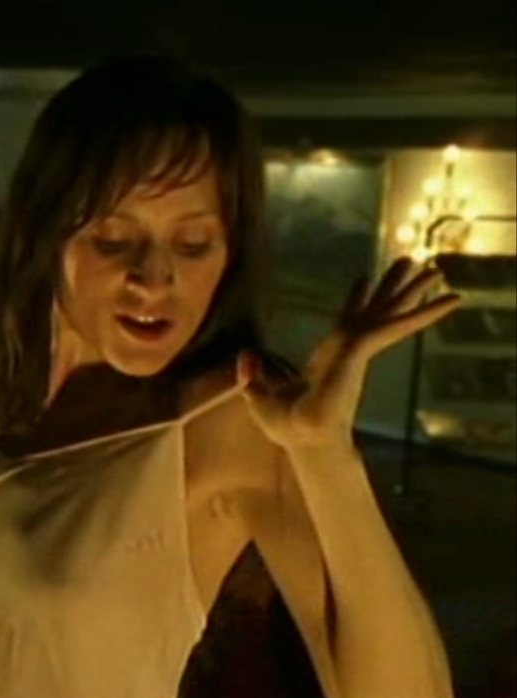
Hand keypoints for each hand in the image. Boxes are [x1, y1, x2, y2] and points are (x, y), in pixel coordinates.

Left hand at [241, 258, 460, 448]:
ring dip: (413, 289)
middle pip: (375, 309)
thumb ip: (254, 374)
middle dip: (392, 286)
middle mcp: (347, 350)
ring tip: (435, 266)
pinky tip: (452, 299)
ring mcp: (358, 349)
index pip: (346, 321)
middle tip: (410, 260)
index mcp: (328, 357)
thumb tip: (245, 354)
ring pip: (391, 311)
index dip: (356, 299)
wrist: (303, 437)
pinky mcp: (363, 351)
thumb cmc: (286, 425)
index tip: (364, 278)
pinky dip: (424, 312)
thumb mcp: (259, 394)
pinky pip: (396, 325)